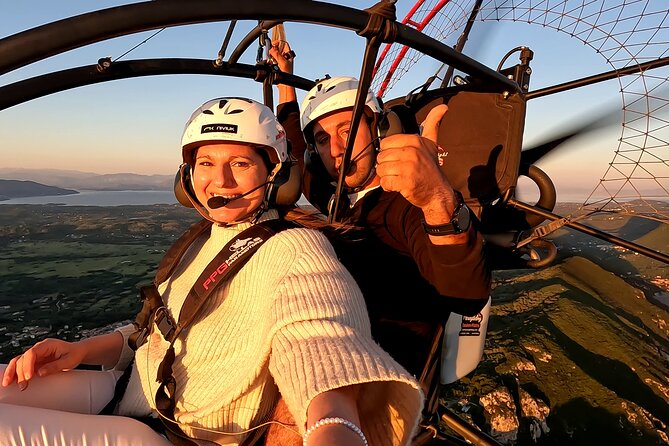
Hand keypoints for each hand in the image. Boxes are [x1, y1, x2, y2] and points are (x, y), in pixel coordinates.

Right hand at [2, 338, 85, 389]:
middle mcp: (39, 348)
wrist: (77, 351)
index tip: (28, 376)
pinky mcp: (33, 361)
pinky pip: (21, 365)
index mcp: (47, 345)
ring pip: (18, 361)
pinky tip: (10, 381)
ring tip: (8, 384)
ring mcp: (35, 355)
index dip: (28, 364)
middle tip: (23, 385)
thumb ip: (55, 366)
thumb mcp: (69, 361)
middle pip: (23, 358)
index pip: (32, 353)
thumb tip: (40, 373)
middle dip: (20, 372)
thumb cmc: (74, 354)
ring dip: (12, 372)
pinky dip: (14, 372)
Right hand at [269, 40, 293, 73]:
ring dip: (271, 55)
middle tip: (270, 52)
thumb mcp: (282, 62)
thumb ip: (277, 54)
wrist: (284, 85)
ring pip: (275, 54)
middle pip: (279, 48)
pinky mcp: (278, 66)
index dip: (279, 42)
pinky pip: (273, 60)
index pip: (284, 44)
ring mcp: (281, 62)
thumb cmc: (287, 75)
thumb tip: (272, 49)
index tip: (273, 44)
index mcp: (289, 55)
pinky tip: (270, 63)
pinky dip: (270, 60)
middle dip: (273, 49)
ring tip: (270, 58)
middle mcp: (286, 58)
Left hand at [376, 104, 455, 219]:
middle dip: (387, 166)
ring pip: (381, 170)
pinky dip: (388, 187)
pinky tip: (398, 186)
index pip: (385, 143)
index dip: (389, 153)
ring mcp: (408, 167)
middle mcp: (411, 152)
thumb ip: (433, 124)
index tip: (399, 159)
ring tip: (399, 178)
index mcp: (415, 140)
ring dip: (387, 177)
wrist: (438, 193)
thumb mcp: (431, 143)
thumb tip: (443, 107)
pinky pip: (385, 183)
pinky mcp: (405, 182)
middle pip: (381, 157)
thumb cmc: (431, 169)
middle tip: (399, 171)